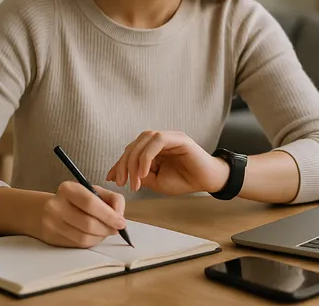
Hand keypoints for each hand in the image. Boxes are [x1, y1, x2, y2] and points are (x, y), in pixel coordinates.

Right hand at [38, 181, 126, 247]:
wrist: (45, 210)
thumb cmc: (75, 200)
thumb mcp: (93, 191)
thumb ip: (112, 199)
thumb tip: (120, 216)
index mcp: (68, 189)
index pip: (90, 203)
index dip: (109, 215)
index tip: (121, 222)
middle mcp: (56, 205)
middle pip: (88, 223)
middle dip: (107, 228)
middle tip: (116, 229)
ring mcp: (51, 223)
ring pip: (84, 237)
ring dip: (100, 237)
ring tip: (105, 232)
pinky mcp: (51, 237)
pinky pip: (78, 244)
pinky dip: (91, 241)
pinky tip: (94, 236)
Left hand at [106, 131, 229, 195]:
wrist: (207, 181)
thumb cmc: (184, 180)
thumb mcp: (156, 181)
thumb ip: (141, 175)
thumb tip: (121, 174)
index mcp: (153, 148)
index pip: (131, 150)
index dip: (119, 163)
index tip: (111, 179)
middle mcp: (159, 140)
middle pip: (134, 144)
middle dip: (124, 163)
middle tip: (121, 181)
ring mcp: (169, 137)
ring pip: (143, 139)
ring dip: (134, 160)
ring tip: (135, 179)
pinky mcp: (178, 138)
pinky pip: (157, 141)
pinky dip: (147, 156)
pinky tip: (144, 172)